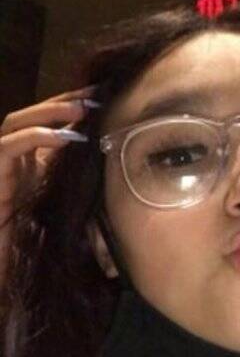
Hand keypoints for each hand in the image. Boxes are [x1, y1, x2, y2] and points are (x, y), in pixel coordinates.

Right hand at [0, 86, 98, 291]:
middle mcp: (11, 156)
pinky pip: (8, 146)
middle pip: (31, 114)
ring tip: (82, 109)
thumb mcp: (67, 198)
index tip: (103, 97)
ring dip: (49, 112)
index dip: (72, 105)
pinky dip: (36, 136)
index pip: (47, 121)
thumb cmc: (37, 235)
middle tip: (95, 96)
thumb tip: (112, 159)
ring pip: (16, 122)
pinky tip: (65, 137)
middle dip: (63, 100)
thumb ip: (79, 177)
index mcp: (28, 159)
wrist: (6, 260)